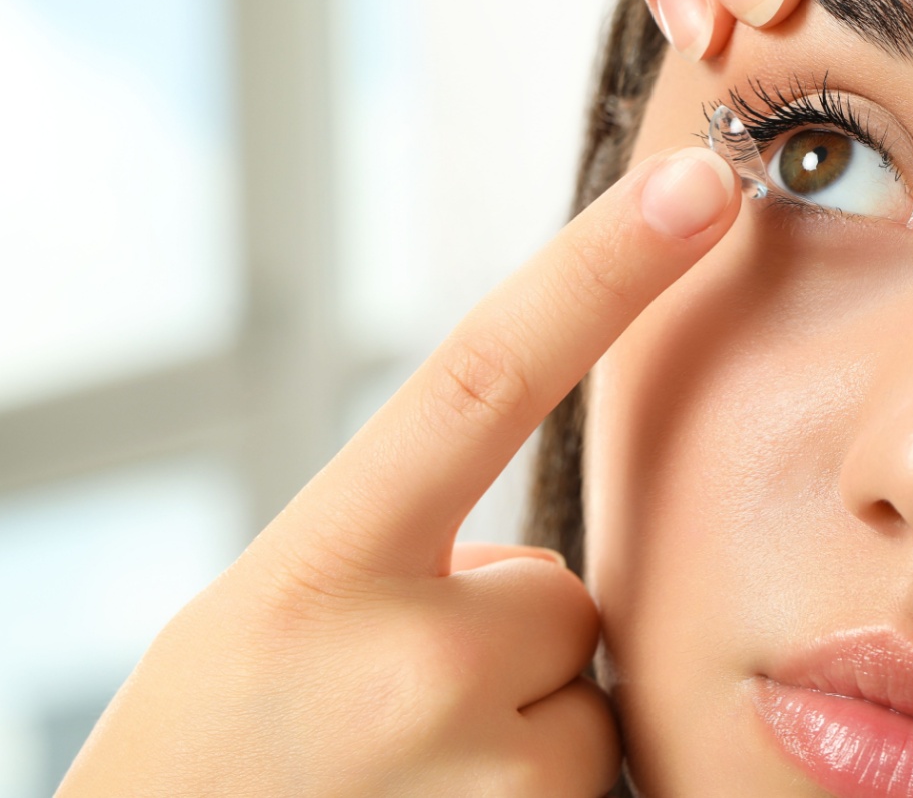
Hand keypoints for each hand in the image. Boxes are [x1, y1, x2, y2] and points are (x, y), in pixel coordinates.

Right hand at [55, 146, 741, 797]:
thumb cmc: (203, 766)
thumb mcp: (270, 618)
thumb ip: (401, 555)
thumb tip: (545, 572)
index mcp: (323, 567)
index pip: (486, 375)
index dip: (601, 271)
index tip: (700, 184)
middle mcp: (412, 662)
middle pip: (562, 592)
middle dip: (508, 636)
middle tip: (387, 711)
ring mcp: (480, 772)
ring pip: (582, 694)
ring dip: (520, 727)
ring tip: (402, 783)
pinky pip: (591, 774)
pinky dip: (534, 789)